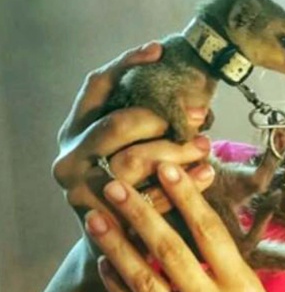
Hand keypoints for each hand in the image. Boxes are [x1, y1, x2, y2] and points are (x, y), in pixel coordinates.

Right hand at [51, 41, 214, 247]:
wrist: (118, 241)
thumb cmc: (134, 180)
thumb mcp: (130, 144)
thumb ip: (144, 116)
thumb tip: (185, 77)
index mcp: (74, 129)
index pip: (96, 86)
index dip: (127, 64)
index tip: (160, 50)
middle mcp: (70, 157)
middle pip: (117, 124)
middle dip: (162, 116)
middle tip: (199, 115)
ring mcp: (81, 191)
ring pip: (134, 161)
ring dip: (177, 151)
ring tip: (207, 146)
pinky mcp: (103, 219)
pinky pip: (147, 197)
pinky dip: (182, 184)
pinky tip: (207, 173)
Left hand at [85, 163, 274, 291]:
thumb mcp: (251, 291)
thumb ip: (227, 260)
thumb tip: (199, 212)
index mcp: (240, 284)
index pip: (211, 233)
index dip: (189, 199)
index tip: (168, 168)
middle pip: (172, 252)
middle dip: (143, 215)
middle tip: (116, 185)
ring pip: (145, 282)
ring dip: (118, 247)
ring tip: (96, 217)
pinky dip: (117, 286)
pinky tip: (102, 262)